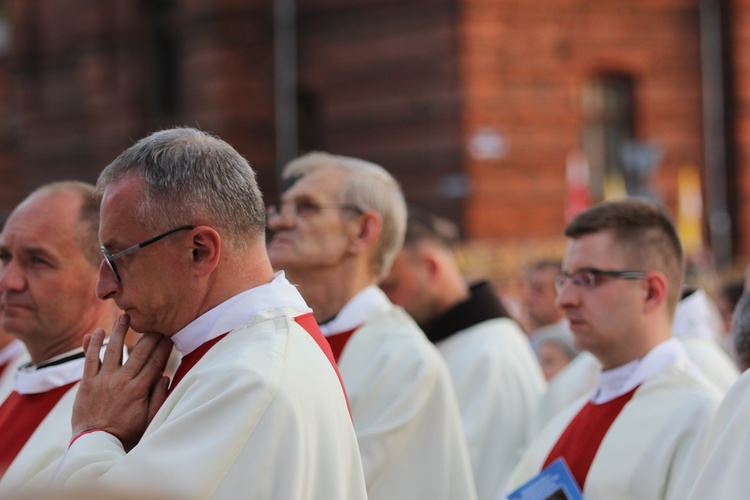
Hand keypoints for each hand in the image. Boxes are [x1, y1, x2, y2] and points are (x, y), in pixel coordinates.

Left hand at [72, 314, 172, 450]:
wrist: (95, 445)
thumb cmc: (125, 434)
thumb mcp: (149, 419)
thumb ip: (158, 397)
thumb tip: (166, 377)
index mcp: (139, 390)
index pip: (156, 362)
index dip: (164, 346)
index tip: (170, 334)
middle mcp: (122, 381)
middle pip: (139, 352)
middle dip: (149, 335)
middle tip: (155, 321)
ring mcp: (103, 381)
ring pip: (113, 350)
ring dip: (119, 331)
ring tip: (124, 316)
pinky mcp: (86, 383)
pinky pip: (89, 359)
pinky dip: (92, 345)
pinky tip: (96, 332)